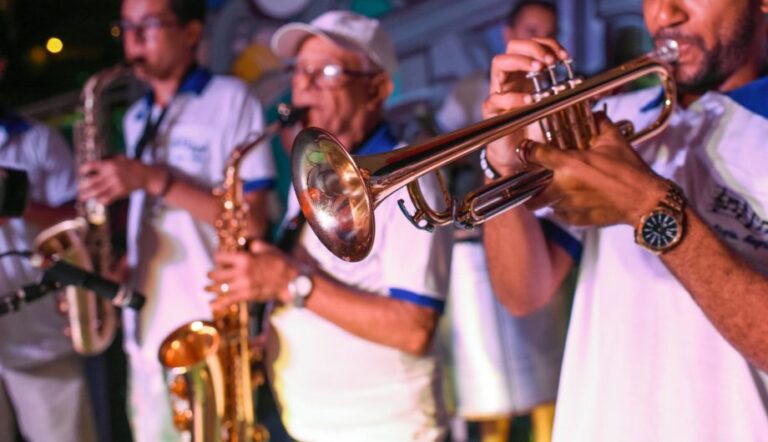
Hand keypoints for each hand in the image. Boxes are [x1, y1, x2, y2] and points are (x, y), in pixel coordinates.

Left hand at [78, 156, 163, 205]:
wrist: (146, 175)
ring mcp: (116, 184)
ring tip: (82, 197)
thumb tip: (93, 162)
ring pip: (97, 191)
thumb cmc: (132, 165)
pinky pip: (107, 198)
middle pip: (91, 181)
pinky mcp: (121, 192)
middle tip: (79, 189)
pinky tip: (97, 200)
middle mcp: (111, 174)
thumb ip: (107, 159)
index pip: (90, 166)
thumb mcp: (120, 157)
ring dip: (88, 195)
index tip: (81, 172)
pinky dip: (100, 200)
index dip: (83, 170)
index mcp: (109, 164)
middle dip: (83, 186)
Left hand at [207, 241, 298, 310]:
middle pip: (217, 274)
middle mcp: (241, 272)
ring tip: (207, 288)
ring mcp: (243, 285)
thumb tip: (248, 242)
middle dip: (212, 274)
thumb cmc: (281, 262)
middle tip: (211, 275)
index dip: (218, 257)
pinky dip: (219, 304)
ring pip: (220, 288)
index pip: (220, 257)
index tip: (219, 258)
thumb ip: (254, 245)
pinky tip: (212, 305)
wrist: (291, 280)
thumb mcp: (267, 248)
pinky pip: (229, 300)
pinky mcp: (247, 296)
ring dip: (212, 288)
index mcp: (244, 258)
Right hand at [482, 38, 569, 175]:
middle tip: (548, 60)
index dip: (549, 45)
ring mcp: (499, 91)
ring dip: (520, 61)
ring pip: (499, 63)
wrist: (518, 156)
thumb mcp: (561, 110)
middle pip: (513, 46)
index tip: (565, 57)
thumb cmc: (537, 130)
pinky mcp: (492, 110)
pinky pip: (497, 97)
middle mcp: (512, 78)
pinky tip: (529, 101)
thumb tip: (603, 89)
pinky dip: (514, 97)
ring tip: (537, 69)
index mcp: (527, 73)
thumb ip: (576, 97)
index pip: (534, 46)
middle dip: (533, 47)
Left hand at [522, 114, 667, 226]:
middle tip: (533, 183)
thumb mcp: (614, 141)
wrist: (644, 200)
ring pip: (546, 205)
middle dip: (528, 190)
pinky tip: (574, 201)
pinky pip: (561, 214)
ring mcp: (568, 205)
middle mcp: (563, 186)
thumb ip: (600, 124)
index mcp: (568, 164)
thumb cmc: (629, 171)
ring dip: (548, 198)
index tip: (527, 151)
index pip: (533, 155)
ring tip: (558, 192)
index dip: (527, 151)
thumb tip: (595, 113)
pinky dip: (563, 209)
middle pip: (530, 193)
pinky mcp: (575, 220)